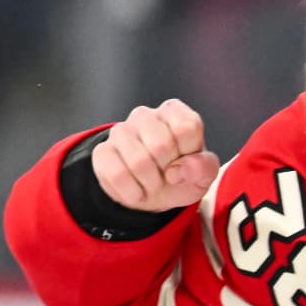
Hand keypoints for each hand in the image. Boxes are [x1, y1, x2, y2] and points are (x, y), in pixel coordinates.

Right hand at [91, 99, 221, 213]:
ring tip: (154, 183)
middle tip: (168, 174)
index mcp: (175, 112)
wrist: (153, 191)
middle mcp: (145, 116)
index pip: (187, 127)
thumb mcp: (203, 173)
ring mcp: (120, 131)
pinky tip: (138, 190)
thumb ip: (204, 167)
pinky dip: (133, 193)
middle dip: (169, 170)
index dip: (189, 153)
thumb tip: (181, 168)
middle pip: (161, 145)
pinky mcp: (102, 151)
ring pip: (139, 162)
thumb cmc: (181, 174)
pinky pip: (118, 176)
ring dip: (151, 184)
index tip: (186, 160)